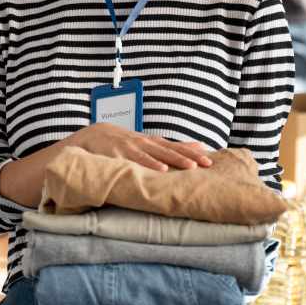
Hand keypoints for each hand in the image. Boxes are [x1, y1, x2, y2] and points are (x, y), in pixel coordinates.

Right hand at [72, 123, 212, 171]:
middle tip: (198, 165)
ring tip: (172, 169)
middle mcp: (144, 144)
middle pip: (166, 152)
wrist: (96, 133)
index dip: (193, 154)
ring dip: (160, 162)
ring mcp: (129, 149)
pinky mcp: (114, 155)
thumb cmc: (129, 140)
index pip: (177, 147)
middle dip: (182, 158)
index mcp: (154, 142)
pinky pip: (125, 162)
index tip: (209, 161)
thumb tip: (202, 145)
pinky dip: (134, 165)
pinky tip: (140, 171)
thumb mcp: (153, 141)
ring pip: (147, 156)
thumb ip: (176, 145)